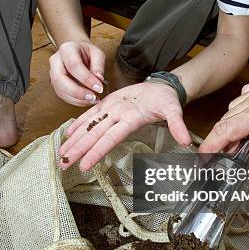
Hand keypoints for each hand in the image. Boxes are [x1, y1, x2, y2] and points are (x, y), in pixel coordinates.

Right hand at [49, 40, 105, 106]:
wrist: (78, 52)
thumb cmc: (87, 52)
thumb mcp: (97, 53)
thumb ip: (98, 65)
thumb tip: (99, 80)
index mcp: (67, 49)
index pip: (73, 65)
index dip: (86, 79)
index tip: (99, 88)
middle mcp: (56, 60)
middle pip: (60, 79)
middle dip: (77, 92)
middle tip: (93, 97)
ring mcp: (53, 73)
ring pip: (60, 90)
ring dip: (77, 99)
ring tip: (93, 100)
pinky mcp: (56, 84)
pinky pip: (63, 95)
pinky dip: (76, 101)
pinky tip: (87, 100)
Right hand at [58, 81, 191, 170]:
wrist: (161, 83)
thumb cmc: (165, 99)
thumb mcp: (174, 110)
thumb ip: (178, 125)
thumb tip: (186, 141)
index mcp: (131, 116)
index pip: (110, 138)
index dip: (96, 152)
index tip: (85, 165)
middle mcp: (117, 112)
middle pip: (94, 133)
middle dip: (78, 149)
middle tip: (64, 164)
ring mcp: (110, 107)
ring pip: (88, 124)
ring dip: (74, 139)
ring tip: (61, 153)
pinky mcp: (107, 103)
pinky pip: (90, 114)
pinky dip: (78, 124)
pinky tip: (67, 135)